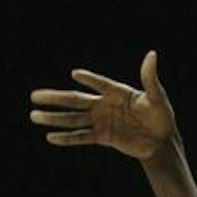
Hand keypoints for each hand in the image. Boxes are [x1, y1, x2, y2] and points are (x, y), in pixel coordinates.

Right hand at [30, 50, 175, 161]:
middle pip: (75, 100)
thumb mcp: (157, 97)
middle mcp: (104, 104)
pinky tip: (50, 137)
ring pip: (73, 119)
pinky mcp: (102, 136)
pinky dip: (66, 138)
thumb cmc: (162, 116)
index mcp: (117, 92)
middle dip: (55, 98)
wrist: (161, 142)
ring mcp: (101, 121)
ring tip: (34, 115)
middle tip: (34, 95)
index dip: (89, 79)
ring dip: (54, 118)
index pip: (99, 84)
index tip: (76, 74)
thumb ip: (150, 78)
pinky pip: (81, 137)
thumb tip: (152, 55)